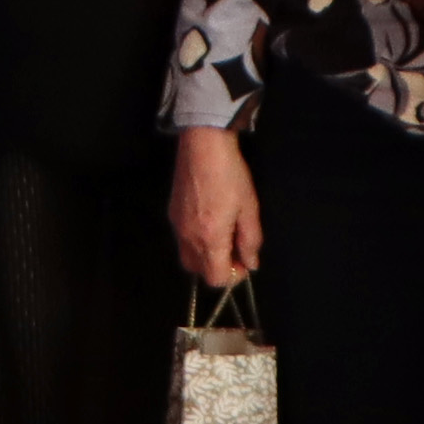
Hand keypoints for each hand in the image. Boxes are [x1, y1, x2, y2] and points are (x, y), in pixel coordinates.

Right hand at [169, 127, 261, 289]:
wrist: (203, 145)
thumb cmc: (230, 175)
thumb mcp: (249, 208)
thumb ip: (250, 241)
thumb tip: (251, 263)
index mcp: (210, 239)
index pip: (216, 278)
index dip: (233, 275)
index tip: (244, 259)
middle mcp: (188, 238)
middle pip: (199, 272)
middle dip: (217, 267)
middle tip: (234, 248)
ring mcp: (177, 227)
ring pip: (188, 257)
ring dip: (206, 255)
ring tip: (222, 234)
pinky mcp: (171, 214)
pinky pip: (182, 240)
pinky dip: (196, 242)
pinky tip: (209, 220)